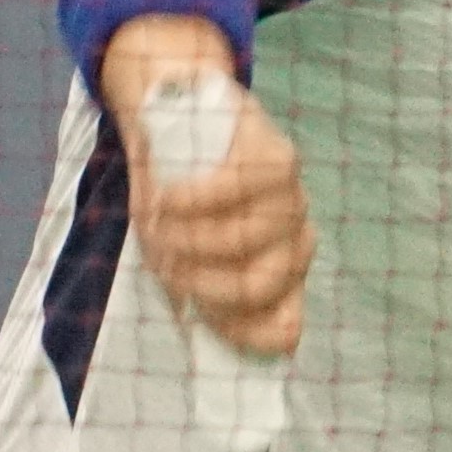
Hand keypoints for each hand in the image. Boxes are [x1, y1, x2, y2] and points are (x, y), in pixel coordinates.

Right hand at [113, 28, 313, 357]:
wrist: (180, 118)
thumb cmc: (179, 196)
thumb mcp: (176, 249)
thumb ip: (186, 283)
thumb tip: (194, 320)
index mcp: (279, 276)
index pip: (281, 324)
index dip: (245, 334)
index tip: (198, 319)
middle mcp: (297, 241)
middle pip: (261, 284)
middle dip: (203, 282)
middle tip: (163, 263)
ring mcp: (294, 200)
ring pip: (246, 240)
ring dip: (189, 240)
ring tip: (155, 226)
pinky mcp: (278, 158)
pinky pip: (234, 190)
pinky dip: (191, 201)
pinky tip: (164, 200)